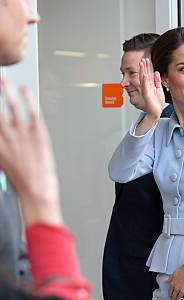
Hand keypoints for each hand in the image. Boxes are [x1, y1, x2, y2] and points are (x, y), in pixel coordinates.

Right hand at [0, 80, 61, 225]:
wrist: (36, 193)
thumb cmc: (20, 183)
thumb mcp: (2, 165)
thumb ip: (0, 148)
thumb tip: (1, 140)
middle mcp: (6, 137)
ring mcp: (22, 135)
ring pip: (12, 106)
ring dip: (6, 90)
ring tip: (4, 80)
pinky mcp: (38, 135)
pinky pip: (32, 112)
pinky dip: (28, 99)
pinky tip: (26, 91)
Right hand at [139, 58, 164, 120]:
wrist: (156, 112)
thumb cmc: (157, 103)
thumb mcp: (159, 89)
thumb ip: (157, 81)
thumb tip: (156, 72)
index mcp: (150, 85)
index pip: (148, 74)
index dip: (147, 67)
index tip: (147, 60)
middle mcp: (147, 87)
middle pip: (144, 74)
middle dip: (143, 67)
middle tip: (143, 59)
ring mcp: (146, 90)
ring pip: (143, 78)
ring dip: (142, 71)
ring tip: (142, 64)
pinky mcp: (146, 95)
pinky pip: (145, 86)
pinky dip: (144, 80)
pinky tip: (144, 75)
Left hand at [166, 265, 183, 299]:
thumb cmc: (183, 269)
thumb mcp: (174, 273)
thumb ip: (170, 278)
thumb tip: (167, 281)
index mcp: (173, 283)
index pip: (170, 292)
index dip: (170, 296)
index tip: (171, 298)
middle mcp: (177, 288)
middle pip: (174, 297)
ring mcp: (183, 291)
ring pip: (179, 299)